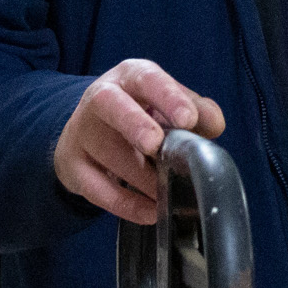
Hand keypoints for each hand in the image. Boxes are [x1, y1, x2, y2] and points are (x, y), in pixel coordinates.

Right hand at [54, 60, 227, 224]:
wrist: (89, 131)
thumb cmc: (139, 113)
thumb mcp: (167, 104)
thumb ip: (196, 110)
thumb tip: (215, 124)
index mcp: (130, 77)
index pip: (147, 78)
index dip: (168, 97)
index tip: (187, 119)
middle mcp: (101, 98)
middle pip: (111, 104)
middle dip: (134, 124)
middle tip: (156, 145)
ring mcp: (82, 132)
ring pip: (106, 152)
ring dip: (140, 176)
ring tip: (166, 190)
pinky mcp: (72, 165)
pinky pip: (96, 188)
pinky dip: (126, 204)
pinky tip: (151, 211)